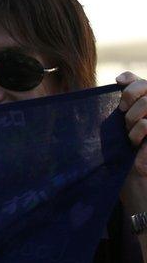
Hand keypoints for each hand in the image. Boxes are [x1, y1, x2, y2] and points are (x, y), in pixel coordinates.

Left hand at [116, 72, 146, 211]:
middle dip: (130, 98)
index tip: (118, 83)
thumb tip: (119, 80)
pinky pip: (146, 124)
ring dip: (133, 119)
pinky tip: (136, 144)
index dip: (131, 79)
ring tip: (130, 136)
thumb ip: (123, 106)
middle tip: (122, 114)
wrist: (137, 183)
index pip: (142, 80)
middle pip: (146, 86)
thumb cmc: (124, 156)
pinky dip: (138, 132)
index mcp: (146, 107)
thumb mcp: (119, 128)